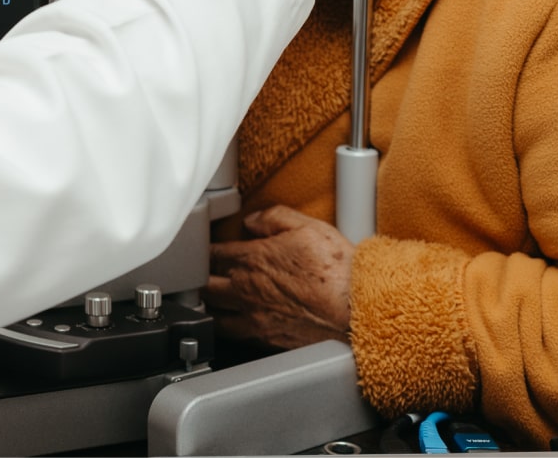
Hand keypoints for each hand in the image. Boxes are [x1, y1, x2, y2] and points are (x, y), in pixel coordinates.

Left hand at [206, 204, 353, 348]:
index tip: (202, 250)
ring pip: (214, 316)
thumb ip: (274, 217)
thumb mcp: (308, 227)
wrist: (360, 311)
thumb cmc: (339, 272)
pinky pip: (236, 337)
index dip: (202, 251)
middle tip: (198, 276)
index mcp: (252, 261)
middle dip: (198, 280)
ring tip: (208, 302)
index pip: (211, 254)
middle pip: (204, 287)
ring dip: (208, 308)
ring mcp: (256, 318)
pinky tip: (233, 324)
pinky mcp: (268, 340)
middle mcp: (247, 291)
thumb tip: (253, 220)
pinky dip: (229, 329)